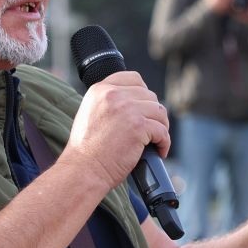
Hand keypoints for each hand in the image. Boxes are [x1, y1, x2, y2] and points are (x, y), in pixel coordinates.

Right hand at [62, 71, 169, 190]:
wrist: (83, 169)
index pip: (133, 78)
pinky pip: (162, 130)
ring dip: (161, 127)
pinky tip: (159, 150)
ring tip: (156, 140)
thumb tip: (133, 103)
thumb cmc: (86, 150)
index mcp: (100, 90)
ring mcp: (127, 109)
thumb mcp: (90, 114)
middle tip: (151, 129)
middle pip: (149, 95)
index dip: (143, 93)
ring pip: (159, 111)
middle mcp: (113, 95)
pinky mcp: (138, 126)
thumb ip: (108, 103)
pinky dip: (164, 142)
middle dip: (153, 113)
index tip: (144, 107)